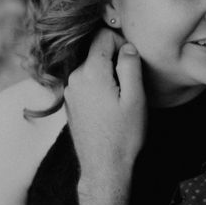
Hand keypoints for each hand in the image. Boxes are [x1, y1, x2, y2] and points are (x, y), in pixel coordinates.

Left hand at [64, 29, 146, 202]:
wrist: (103, 168)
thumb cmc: (124, 136)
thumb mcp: (136, 98)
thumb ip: (131, 66)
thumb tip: (127, 46)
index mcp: (91, 72)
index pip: (102, 36)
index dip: (121, 42)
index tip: (132, 60)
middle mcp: (74, 78)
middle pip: (96, 52)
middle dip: (114, 60)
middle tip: (131, 83)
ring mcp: (70, 92)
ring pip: (91, 68)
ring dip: (107, 75)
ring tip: (121, 99)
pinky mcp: (70, 104)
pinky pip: (85, 84)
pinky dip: (98, 87)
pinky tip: (109, 108)